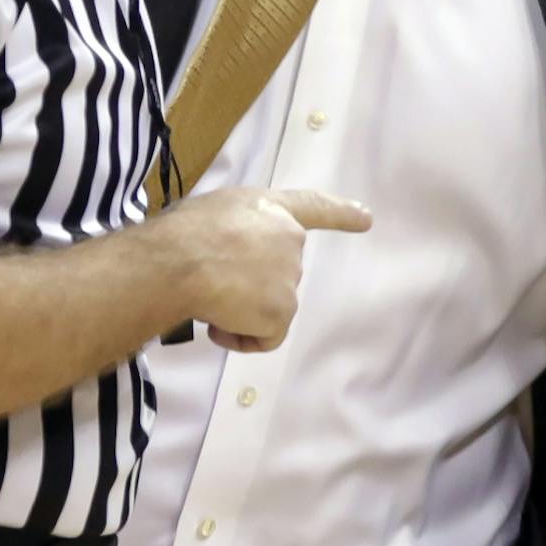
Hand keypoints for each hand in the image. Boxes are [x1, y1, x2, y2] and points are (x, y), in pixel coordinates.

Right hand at [165, 188, 370, 351]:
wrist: (179, 261)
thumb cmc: (183, 233)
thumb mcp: (213, 214)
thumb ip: (236, 230)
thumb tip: (224, 259)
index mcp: (271, 210)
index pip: (312, 207)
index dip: (340, 214)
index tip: (366, 220)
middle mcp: (290, 240)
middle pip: (278, 272)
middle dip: (249, 282)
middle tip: (212, 280)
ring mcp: (290, 278)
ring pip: (269, 306)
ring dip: (241, 310)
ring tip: (208, 299)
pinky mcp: (282, 312)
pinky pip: (265, 337)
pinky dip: (242, 338)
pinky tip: (217, 324)